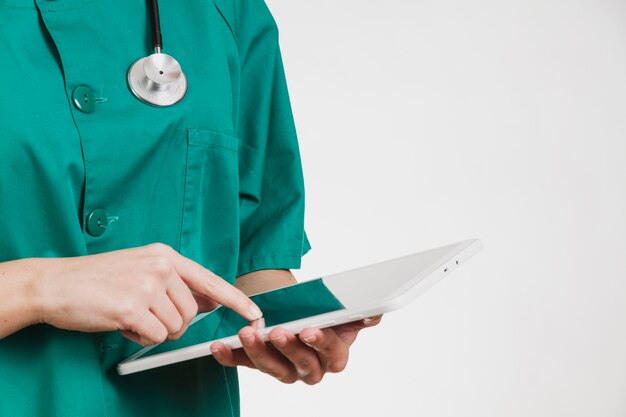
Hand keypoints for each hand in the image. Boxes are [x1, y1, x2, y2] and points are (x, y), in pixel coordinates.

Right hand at [35, 243, 262, 345]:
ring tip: (130, 314)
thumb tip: (210, 302)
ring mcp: (147, 285)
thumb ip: (178, 284)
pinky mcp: (132, 307)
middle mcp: (161, 267)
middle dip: (171, 322)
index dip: (236, 299)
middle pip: (191, 313)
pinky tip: (121, 322)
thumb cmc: (99, 279)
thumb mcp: (143, 270)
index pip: (210, 280)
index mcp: (165, 256)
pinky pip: (155, 337)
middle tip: (143, 313)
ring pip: (174, 327)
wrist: (56, 283)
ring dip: (154, 330)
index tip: (255, 314)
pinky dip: (140, 338)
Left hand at [210, 315, 382, 384]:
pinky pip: (243, 365)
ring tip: (247, 333)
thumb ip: (357, 313)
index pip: (332, 354)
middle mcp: (310, 368)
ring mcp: (283, 369)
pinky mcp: (258, 364)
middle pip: (302, 364)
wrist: (297, 309)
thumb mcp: (341, 309)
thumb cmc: (320, 310)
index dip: (321, 343)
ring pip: (272, 368)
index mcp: (334, 355)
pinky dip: (230, 356)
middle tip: (277, 331)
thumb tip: (374, 312)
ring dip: (258, 351)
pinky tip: (219, 346)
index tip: (310, 330)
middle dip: (288, 348)